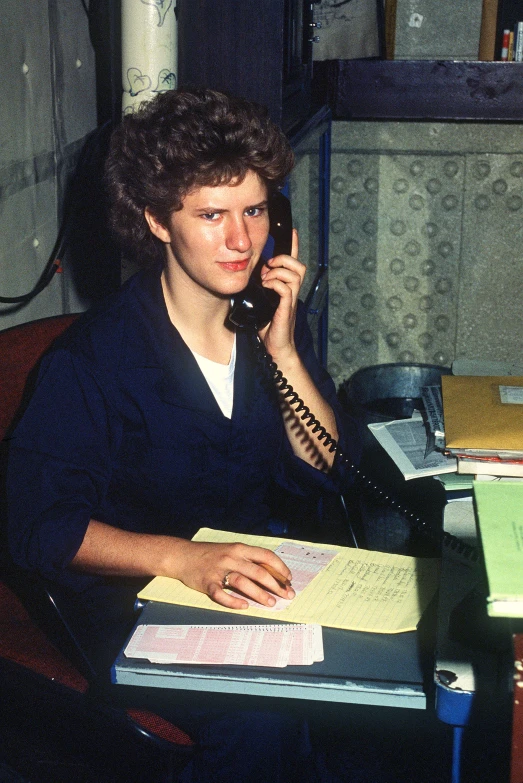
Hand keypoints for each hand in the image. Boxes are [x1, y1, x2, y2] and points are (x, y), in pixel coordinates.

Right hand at [172, 540, 294, 609]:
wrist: (182, 556)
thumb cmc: (210, 554)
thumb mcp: (231, 550)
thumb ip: (248, 559)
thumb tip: (271, 574)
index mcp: (239, 548)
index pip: (266, 556)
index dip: (280, 568)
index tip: (289, 579)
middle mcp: (231, 557)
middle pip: (258, 571)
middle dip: (276, 585)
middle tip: (286, 595)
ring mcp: (218, 570)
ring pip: (243, 582)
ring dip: (259, 594)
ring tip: (271, 603)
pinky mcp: (207, 582)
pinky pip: (221, 594)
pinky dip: (234, 601)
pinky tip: (244, 606)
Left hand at [258, 229, 304, 362]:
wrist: (275, 348)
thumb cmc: (268, 327)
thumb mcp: (261, 302)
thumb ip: (259, 288)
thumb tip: (248, 275)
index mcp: (287, 288)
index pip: (294, 263)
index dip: (294, 246)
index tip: (292, 232)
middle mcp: (292, 292)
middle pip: (299, 265)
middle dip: (284, 259)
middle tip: (268, 266)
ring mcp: (290, 300)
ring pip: (294, 274)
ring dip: (277, 272)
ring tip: (265, 279)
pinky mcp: (286, 308)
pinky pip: (285, 288)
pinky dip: (274, 284)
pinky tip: (265, 288)